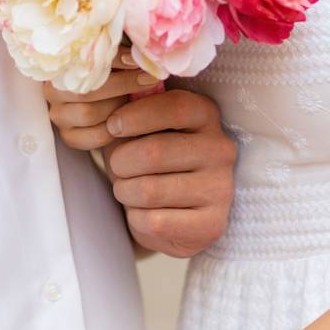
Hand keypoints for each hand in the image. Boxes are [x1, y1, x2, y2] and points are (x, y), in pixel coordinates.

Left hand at [46, 49, 235, 258]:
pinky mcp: (211, 224)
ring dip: (125, 191)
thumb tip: (108, 105)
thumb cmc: (154, 161)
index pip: (175, 107)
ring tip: (126, 189)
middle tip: (116, 167)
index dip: (135, 116)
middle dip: (121, 162)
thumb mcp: (147, 130)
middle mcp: (221, 149)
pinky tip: (142, 212)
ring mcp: (220, 189)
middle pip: (155, 152)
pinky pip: (155, 221)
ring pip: (150, 190)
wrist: (177, 214)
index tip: (113, 127)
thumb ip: (134, 113)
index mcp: (207, 116)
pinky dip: (136, 218)